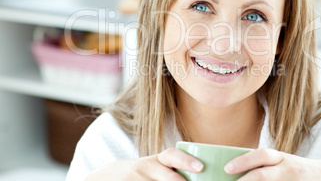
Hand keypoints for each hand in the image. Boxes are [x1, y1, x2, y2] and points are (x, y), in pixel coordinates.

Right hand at [85, 147, 203, 180]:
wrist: (107, 177)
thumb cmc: (140, 174)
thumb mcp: (153, 166)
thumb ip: (171, 170)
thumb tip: (201, 175)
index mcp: (155, 160)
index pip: (172, 155)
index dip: (186, 161)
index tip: (200, 168)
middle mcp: (144, 169)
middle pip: (171, 179)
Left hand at [224, 148, 320, 180]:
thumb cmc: (296, 169)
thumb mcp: (282, 161)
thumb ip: (265, 164)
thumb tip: (237, 170)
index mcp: (280, 158)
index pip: (260, 155)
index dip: (242, 161)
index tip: (226, 168)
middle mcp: (287, 169)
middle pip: (263, 175)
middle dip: (245, 180)